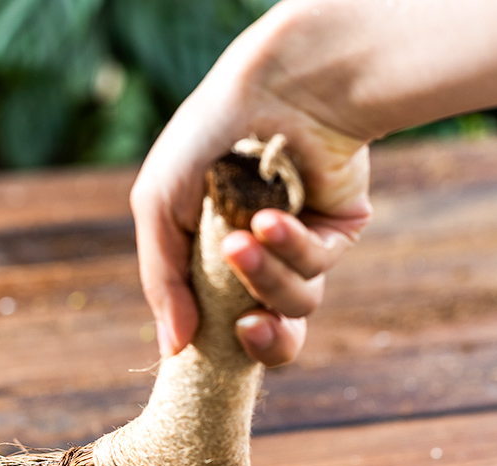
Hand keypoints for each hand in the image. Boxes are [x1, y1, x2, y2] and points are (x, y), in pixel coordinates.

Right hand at [130, 0, 371, 366]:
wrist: (268, 84)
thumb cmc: (206, 140)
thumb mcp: (159, 208)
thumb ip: (162, 282)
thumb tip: (173, 350)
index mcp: (216, 261)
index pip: (222, 327)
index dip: (217, 347)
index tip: (197, 351)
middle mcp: (262, 262)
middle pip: (274, 335)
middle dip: (261, 339)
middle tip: (244, 327)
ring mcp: (300, 248)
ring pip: (297, 303)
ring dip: (268, 279)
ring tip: (244, 241)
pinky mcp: (338, 231)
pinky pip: (319, 264)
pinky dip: (292, 245)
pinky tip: (272, 217)